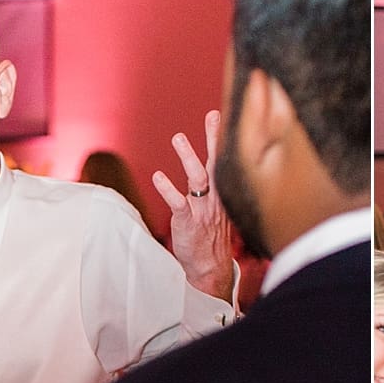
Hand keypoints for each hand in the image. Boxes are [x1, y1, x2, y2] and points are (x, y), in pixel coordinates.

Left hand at [151, 111, 234, 300]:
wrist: (210, 267)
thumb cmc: (209, 236)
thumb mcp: (217, 208)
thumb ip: (213, 186)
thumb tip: (208, 166)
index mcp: (223, 193)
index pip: (225, 161)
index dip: (223, 139)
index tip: (221, 116)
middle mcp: (216, 198)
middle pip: (217, 163)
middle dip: (214, 139)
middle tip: (213, 115)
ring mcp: (202, 210)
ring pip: (198, 179)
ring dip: (188, 157)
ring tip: (179, 138)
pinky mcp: (188, 222)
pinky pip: (178, 203)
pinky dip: (168, 189)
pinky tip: (158, 176)